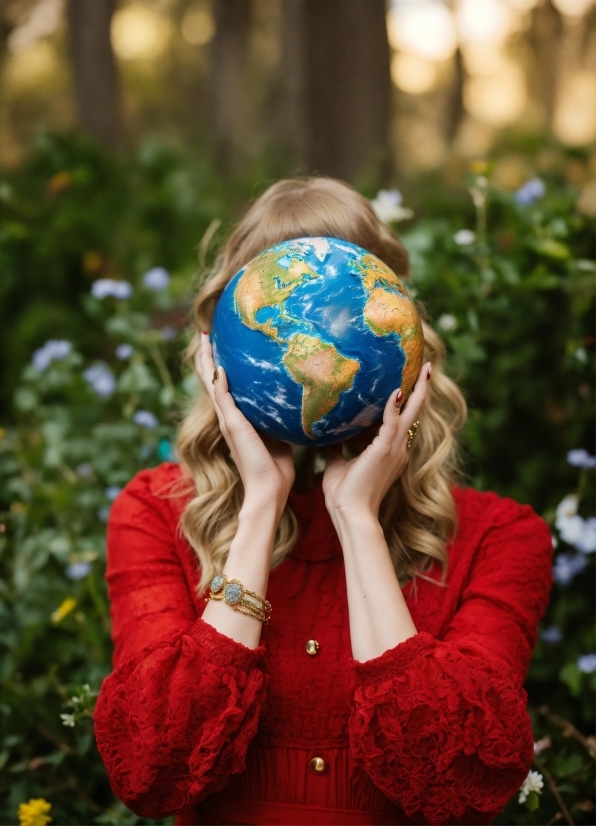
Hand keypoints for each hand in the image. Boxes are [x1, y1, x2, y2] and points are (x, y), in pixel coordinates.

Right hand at [195, 333, 294, 516]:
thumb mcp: (280, 437)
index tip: (221, 346)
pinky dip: (219, 381)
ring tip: (204, 339)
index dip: (221, 366)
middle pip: (212, 380)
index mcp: (238, 421)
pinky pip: (223, 398)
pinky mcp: (233, 426)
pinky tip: (219, 364)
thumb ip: (279, 420)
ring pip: (212, 384)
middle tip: (206, 334)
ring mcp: (229, 422)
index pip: (225, 388)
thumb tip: (294, 405)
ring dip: (207, 362)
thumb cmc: (277, 471)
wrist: (269, 491)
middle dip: (208, 357)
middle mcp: (229, 419)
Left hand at [322, 362, 430, 522]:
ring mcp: (395, 449)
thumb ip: (336, 447)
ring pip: (412, 413)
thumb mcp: (337, 464)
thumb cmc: (344, 494)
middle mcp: (398, 449)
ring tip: (424, 370)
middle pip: (415, 412)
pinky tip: (396, 390)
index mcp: (390, 452)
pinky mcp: (384, 450)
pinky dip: (395, 406)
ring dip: (418, 391)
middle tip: (427, 367)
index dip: (408, 401)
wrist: (349, 513)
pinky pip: (393, 422)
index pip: (403, 420)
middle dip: (421, 389)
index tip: (409, 382)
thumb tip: (326, 434)